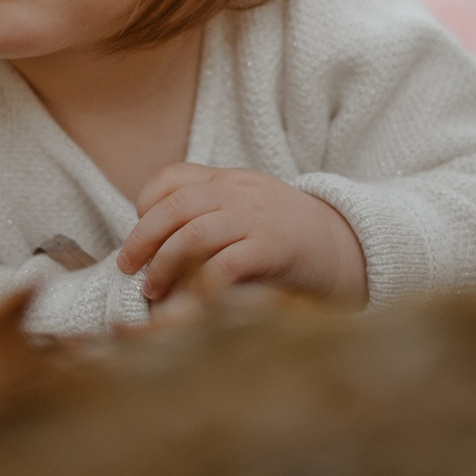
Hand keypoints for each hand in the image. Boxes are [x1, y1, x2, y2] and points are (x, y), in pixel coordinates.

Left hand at [116, 163, 366, 305]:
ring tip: (153, 290)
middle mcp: (241, 193)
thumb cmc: (288, 239)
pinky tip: (189, 299)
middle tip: (127, 266)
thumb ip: (211, 215)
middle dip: (143, 237)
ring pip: (193, 233)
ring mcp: (258, 218)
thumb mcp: (248, 211)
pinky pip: (226, 263)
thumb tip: (156, 246)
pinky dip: (200, 282)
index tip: (138, 230)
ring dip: (164, 264)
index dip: (147, 202)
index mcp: (231, 180)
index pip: (175, 176)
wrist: (348, 248)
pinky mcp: (274, 248)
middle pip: (176, 206)